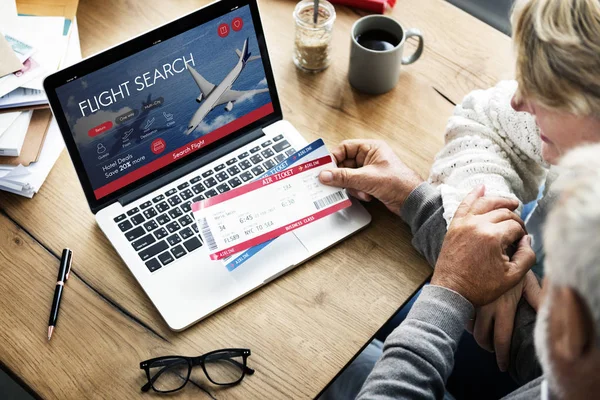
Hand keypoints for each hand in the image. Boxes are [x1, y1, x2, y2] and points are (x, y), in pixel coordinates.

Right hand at [318, 139, 423, 214]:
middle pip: (345, 163)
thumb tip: (325, 175)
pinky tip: (367, 196)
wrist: (412, 200)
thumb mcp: (366, 178)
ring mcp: (369, 170)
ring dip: (352, 186)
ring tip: (361, 191)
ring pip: (349, 176)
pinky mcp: (370, 182)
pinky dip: (358, 191)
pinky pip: (355, 185)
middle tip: (332, 183)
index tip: (324, 169)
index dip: (334, 158)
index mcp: (371, 148)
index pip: (345, 148)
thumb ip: (344, 176)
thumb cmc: (397, 182)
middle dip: (342, 176)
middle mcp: (369, 157)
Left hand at [431, 185, 535, 306]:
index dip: (523, 234)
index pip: (516, 226)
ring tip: (512, 202)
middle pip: (503, 213)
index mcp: (493, 237)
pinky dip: (473, 195)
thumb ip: (527, 256)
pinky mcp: (454, 226)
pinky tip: (481, 188)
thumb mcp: (512, 277)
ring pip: (485, 203)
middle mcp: (478, 225)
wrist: (451, 291)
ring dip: (500, 200)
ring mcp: (464, 224)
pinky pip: (464, 205)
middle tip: (520, 229)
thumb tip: (528, 238)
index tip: (522, 244)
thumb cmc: (481, 287)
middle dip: (515, 219)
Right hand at [466, 271, 539, 371]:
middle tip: (494, 349)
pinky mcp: (463, 294)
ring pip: (470, 327)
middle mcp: (485, 306)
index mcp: (503, 306)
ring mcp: (472, 300)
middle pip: (481, 337)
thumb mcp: (526, 279)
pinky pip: (463, 314)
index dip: (501, 355)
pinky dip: (468, 321)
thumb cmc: (511, 261)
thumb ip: (537, 298)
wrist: (488, 245)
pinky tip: (474, 319)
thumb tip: (548, 313)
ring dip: (477, 335)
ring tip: (485, 335)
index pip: (500, 339)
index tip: (503, 365)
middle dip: (487, 347)